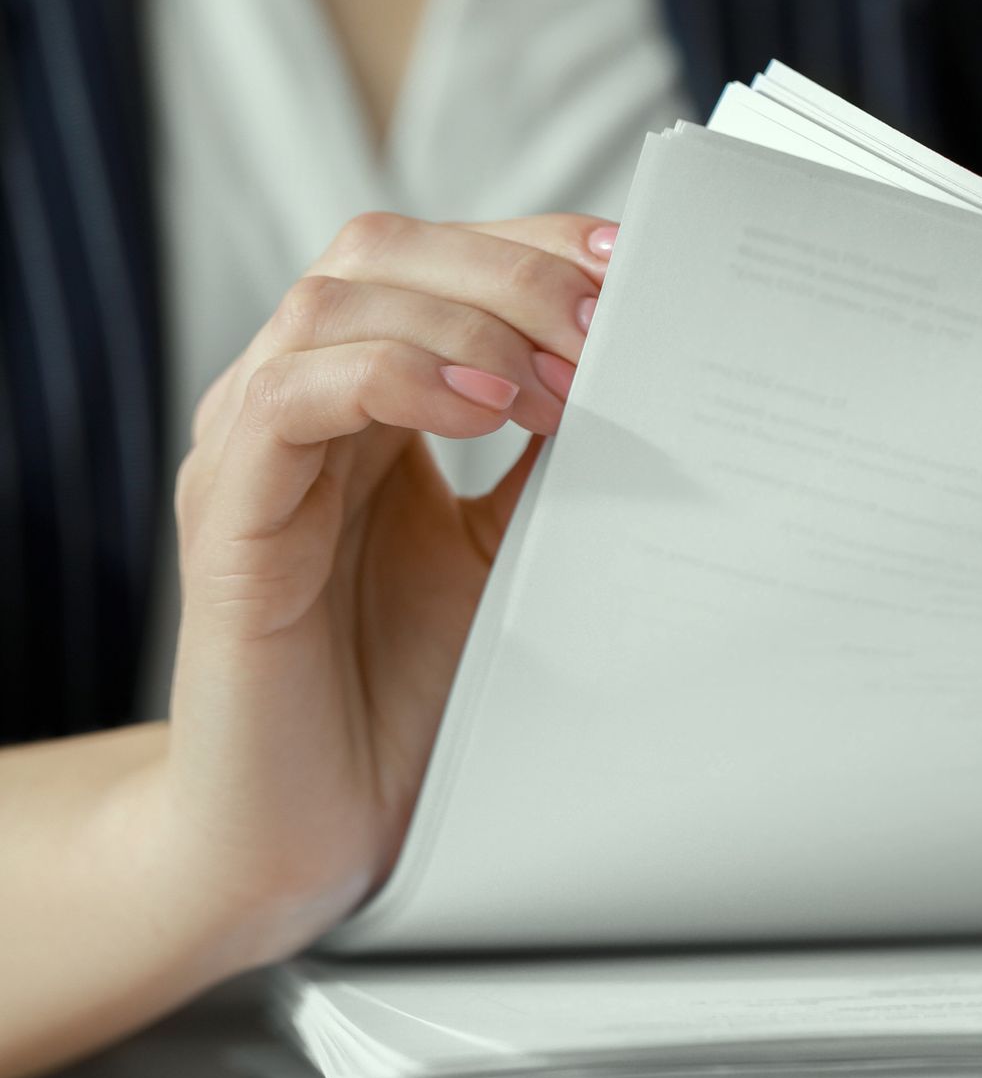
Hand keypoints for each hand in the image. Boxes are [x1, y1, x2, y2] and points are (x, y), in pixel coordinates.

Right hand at [140, 211, 616, 968]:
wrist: (313, 832)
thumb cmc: (410, 695)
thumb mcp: (512, 556)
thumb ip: (556, 465)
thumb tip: (655, 374)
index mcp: (367, 401)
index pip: (437, 262)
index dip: (531, 245)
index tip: (632, 261)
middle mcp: (300, 405)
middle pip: (385, 254)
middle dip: (512, 270)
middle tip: (610, 320)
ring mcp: (254, 453)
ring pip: (336, 303)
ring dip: (467, 322)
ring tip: (562, 380)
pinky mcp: (230, 519)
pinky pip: (290, 400)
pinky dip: (393, 378)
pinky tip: (485, 413)